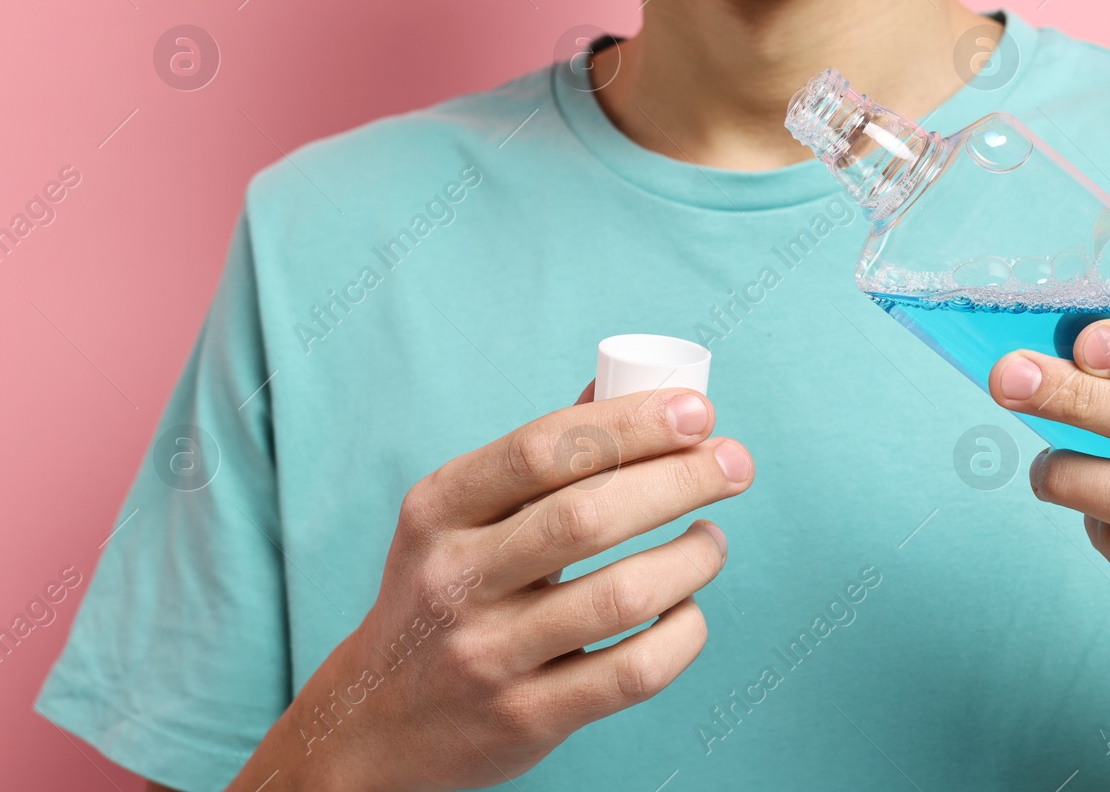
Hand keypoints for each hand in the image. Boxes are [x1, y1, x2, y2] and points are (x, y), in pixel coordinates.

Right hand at [228, 383, 752, 791]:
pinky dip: (683, 633)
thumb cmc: (442, 594)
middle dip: (682, 479)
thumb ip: (534, 459)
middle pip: (590, 515)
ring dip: (692, 557)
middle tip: (735, 464)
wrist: (374, 722)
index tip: (698, 412)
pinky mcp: (527, 718)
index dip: (631, 424)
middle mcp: (457, 578)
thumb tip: (620, 387)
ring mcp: (490, 654)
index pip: (544, 449)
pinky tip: (687, 609)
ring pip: (624, 594)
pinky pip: (634, 672)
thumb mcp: (455, 518)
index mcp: (438, 510)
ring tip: (711, 538)